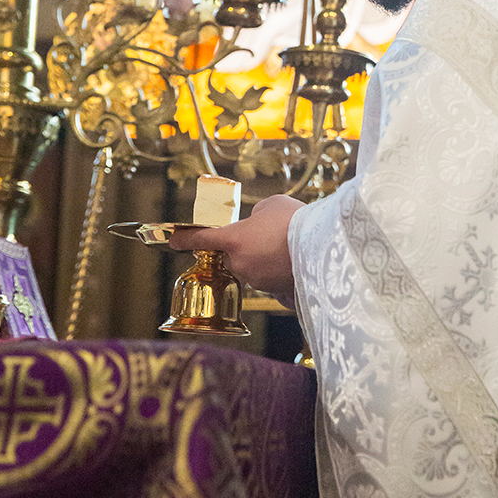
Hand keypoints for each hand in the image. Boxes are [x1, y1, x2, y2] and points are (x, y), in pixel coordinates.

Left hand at [169, 194, 304, 300]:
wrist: (324, 244)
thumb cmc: (295, 219)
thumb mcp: (271, 205)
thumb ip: (256, 215)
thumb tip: (256, 224)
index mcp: (234, 239)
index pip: (202, 239)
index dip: (186, 239)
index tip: (173, 240)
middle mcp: (241, 264)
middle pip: (232, 256)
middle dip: (244, 247)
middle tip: (268, 235)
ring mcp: (258, 281)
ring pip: (253, 268)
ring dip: (263, 259)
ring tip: (287, 245)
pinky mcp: (276, 292)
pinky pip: (272, 280)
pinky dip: (279, 271)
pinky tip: (294, 261)